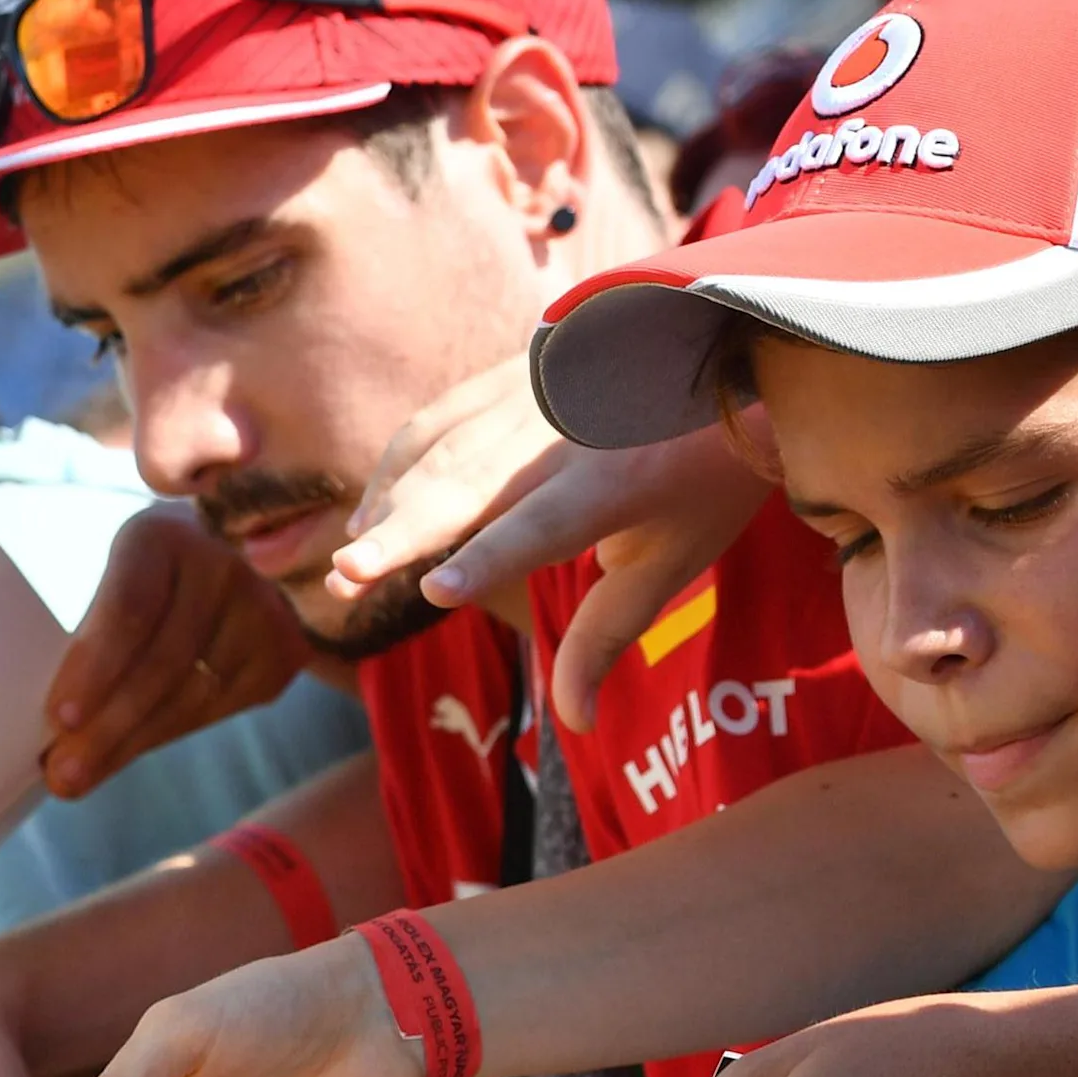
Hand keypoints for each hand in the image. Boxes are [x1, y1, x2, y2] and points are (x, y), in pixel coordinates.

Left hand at [41, 504, 311, 800]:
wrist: (240, 557)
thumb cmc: (152, 575)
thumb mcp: (117, 578)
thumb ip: (92, 634)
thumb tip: (51, 728)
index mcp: (161, 534)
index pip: (129, 608)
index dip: (95, 665)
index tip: (59, 718)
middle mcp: (223, 563)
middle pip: (161, 662)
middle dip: (107, 727)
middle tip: (63, 774)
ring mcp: (263, 607)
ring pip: (190, 696)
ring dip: (131, 742)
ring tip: (82, 775)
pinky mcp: (285, 651)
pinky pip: (218, 708)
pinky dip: (168, 735)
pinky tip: (133, 747)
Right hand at [326, 352, 774, 731]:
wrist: (731, 355)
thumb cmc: (701, 477)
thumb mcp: (673, 560)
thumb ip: (607, 636)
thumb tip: (574, 721)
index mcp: (617, 483)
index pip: (542, 527)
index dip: (489, 559)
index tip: (438, 590)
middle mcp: (568, 433)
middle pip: (468, 484)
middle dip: (403, 532)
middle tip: (346, 578)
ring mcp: (535, 393)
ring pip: (442, 451)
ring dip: (389, 508)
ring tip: (350, 566)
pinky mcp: (510, 374)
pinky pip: (438, 420)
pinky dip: (398, 466)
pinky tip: (374, 511)